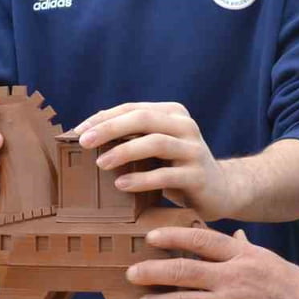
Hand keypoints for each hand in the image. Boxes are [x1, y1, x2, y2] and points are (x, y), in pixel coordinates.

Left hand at [75, 102, 244, 220]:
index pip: (132, 108)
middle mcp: (185, 126)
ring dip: (124, 152)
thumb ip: (133, 136)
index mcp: (173, 113)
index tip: (77, 132)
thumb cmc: (177, 166)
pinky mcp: (198, 175)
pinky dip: (142, 179)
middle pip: (143, 119)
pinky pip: (166, 175)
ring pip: (156, 143)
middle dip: (110, 128)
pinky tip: (122, 185)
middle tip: (84, 142)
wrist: (221, 190)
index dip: (103, 118)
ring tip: (100, 164)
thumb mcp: (157, 146)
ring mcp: (194, 150)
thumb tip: (85, 133)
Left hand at [128, 227, 298, 298]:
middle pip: (184, 270)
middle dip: (153, 271)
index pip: (202, 240)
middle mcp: (234, 278)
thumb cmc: (297, 290)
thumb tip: (235, 236)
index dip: (173, 236)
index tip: (152, 236)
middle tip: (133, 272)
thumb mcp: (271, 261)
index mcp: (244, 256)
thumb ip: (247, 250)